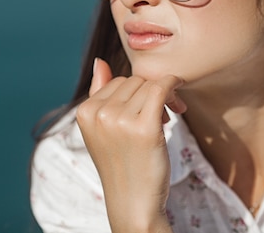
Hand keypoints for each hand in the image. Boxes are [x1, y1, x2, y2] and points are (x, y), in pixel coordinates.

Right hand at [76, 58, 186, 232]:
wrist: (133, 202)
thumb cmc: (122, 164)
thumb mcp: (102, 129)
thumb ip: (99, 92)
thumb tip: (99, 61)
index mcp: (85, 111)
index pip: (117, 81)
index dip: (137, 92)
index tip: (149, 109)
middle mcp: (98, 113)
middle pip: (134, 81)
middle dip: (150, 93)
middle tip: (162, 116)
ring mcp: (119, 120)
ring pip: (149, 85)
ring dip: (164, 96)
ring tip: (166, 119)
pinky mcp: (143, 128)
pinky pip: (161, 88)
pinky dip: (173, 85)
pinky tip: (178, 96)